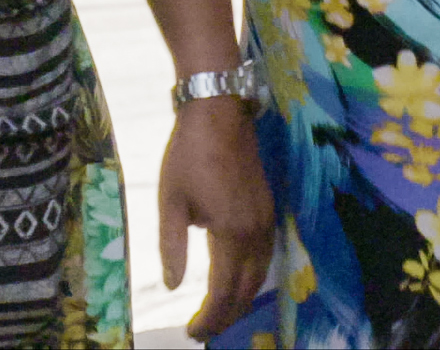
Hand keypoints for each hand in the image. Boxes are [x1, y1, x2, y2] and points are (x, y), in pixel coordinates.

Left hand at [157, 97, 272, 340]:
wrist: (219, 112)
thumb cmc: (188, 154)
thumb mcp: (171, 201)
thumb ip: (172, 247)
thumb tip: (172, 287)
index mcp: (230, 232)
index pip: (223, 290)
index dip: (209, 317)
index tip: (192, 332)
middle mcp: (256, 231)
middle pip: (247, 289)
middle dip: (227, 315)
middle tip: (204, 331)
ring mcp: (266, 219)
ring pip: (262, 275)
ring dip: (242, 299)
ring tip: (219, 313)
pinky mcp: (269, 209)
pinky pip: (266, 256)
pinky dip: (253, 278)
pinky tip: (238, 281)